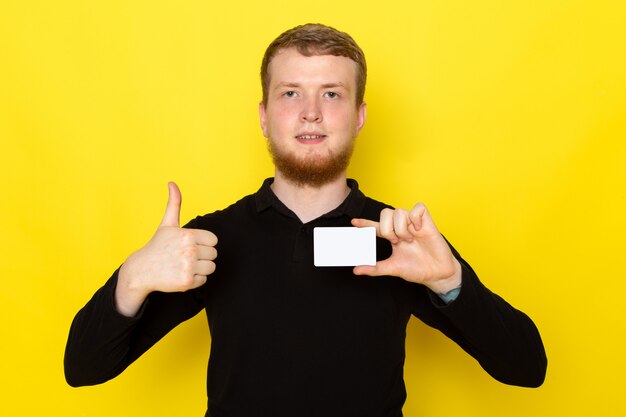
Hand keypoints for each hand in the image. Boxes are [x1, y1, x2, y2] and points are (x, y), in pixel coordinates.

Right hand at [115, 182, 217, 315]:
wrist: (141, 270)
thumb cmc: (157, 246)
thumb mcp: (167, 224)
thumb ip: (174, 203)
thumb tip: (172, 183)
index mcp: (188, 235)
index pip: (213, 240)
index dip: (203, 243)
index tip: (190, 245)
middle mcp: (189, 250)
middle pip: (213, 254)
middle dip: (202, 256)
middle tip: (185, 256)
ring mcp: (188, 267)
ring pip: (210, 268)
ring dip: (200, 268)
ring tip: (183, 265)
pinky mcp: (187, 282)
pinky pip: (204, 280)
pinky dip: (194, 280)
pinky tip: (180, 275)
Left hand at [351, 203, 460, 293]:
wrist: (437, 274)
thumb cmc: (417, 269)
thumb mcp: (393, 268)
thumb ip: (375, 268)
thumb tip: (356, 270)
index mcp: (393, 236)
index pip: (376, 226)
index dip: (365, 223)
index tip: (353, 223)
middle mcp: (402, 227)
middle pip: (386, 213)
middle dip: (387, 228)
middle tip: (396, 242)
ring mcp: (414, 224)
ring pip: (399, 211)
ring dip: (401, 227)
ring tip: (409, 239)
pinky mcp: (427, 222)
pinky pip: (418, 208)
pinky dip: (416, 219)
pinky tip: (418, 230)